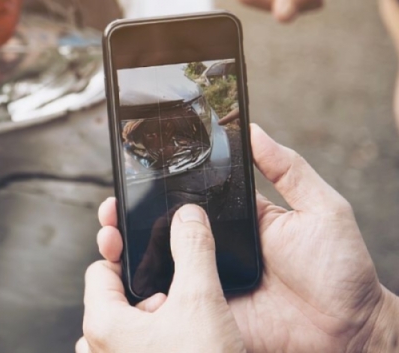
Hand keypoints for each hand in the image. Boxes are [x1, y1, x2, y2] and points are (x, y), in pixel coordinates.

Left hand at [76, 204, 244, 352]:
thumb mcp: (202, 302)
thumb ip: (193, 250)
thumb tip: (188, 216)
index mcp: (102, 325)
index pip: (100, 270)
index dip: (125, 253)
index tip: (144, 244)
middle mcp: (99, 351)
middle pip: (116, 300)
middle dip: (148, 293)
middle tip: (177, 298)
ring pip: (129, 329)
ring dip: (157, 321)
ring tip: (187, 327)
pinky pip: (137, 351)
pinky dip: (159, 343)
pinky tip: (189, 346)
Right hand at [93, 124, 398, 351]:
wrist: (349, 330)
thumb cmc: (342, 270)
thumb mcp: (320, 208)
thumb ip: (287, 169)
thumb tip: (253, 129)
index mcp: (237, 220)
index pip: (188, 198)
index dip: (157, 189)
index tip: (130, 176)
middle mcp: (216, 250)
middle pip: (162, 230)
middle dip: (128, 219)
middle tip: (109, 209)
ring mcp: (209, 282)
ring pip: (158, 265)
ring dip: (128, 252)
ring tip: (110, 238)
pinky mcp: (208, 313)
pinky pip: (173, 302)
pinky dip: (147, 293)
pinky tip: (129, 278)